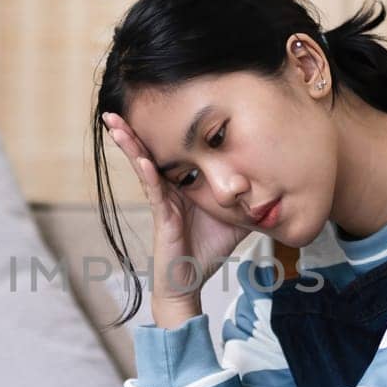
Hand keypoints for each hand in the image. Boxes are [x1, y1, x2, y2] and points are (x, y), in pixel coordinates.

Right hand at [101, 111, 251, 316]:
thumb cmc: (208, 250)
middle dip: (131, 130)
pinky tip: (141, 159)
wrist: (191, 283)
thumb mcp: (235, 216)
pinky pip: (154, 190)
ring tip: (114, 123)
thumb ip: (246, 197)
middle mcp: (167, 189)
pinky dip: (147, 173)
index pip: (170, 151)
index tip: (153, 104)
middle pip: (148, 152)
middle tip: (115, 108)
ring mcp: (162, 202)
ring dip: (129, 144)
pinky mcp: (162, 216)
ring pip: (143, 166)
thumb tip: (272, 181)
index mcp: (181, 185)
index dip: (160, 129)